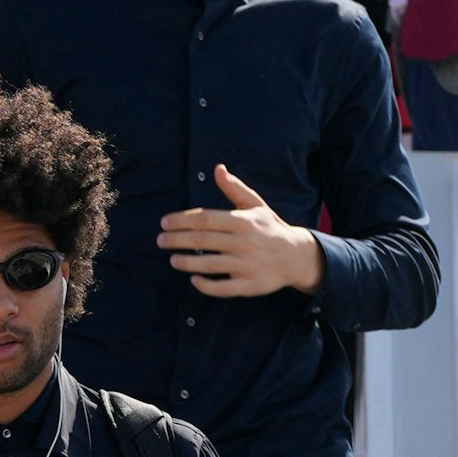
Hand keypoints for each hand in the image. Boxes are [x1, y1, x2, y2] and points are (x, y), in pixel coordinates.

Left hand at [158, 164, 325, 298]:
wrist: (298, 256)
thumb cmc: (270, 228)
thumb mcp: (255, 205)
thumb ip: (235, 188)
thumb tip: (218, 168)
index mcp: (243, 221)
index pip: (205, 219)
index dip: (181, 220)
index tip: (164, 222)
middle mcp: (244, 242)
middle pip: (202, 240)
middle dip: (177, 240)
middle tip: (160, 241)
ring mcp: (247, 265)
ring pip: (210, 264)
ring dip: (187, 262)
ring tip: (172, 259)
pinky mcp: (250, 285)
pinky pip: (224, 288)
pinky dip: (206, 285)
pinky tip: (193, 280)